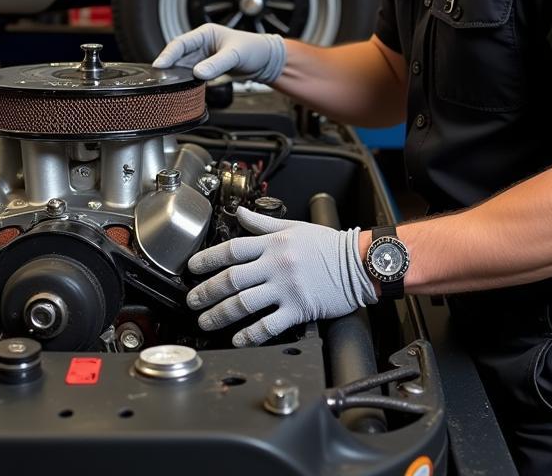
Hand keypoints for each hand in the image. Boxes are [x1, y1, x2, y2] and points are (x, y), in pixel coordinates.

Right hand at [152, 23, 286, 82]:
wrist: (265, 60)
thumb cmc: (253, 49)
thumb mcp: (235, 55)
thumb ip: (217, 64)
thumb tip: (199, 73)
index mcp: (205, 33)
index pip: (180, 43)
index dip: (168, 54)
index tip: (160, 65)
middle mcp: (201, 44)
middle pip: (178, 56)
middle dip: (168, 67)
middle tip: (159, 79)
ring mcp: (202, 57)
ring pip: (183, 67)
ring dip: (176, 75)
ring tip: (168, 86)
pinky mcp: (206, 68)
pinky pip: (191, 75)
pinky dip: (186, 81)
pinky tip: (183, 88)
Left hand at [185, 206, 376, 346]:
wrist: (359, 264)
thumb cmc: (329, 245)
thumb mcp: (294, 226)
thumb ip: (262, 222)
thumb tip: (239, 213)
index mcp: (274, 243)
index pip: (232, 249)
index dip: (208, 259)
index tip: (192, 268)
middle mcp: (276, 265)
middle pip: (232, 279)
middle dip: (207, 291)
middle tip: (192, 300)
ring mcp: (286, 288)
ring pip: (244, 303)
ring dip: (220, 314)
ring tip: (206, 321)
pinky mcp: (298, 309)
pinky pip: (268, 325)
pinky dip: (249, 335)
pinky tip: (237, 339)